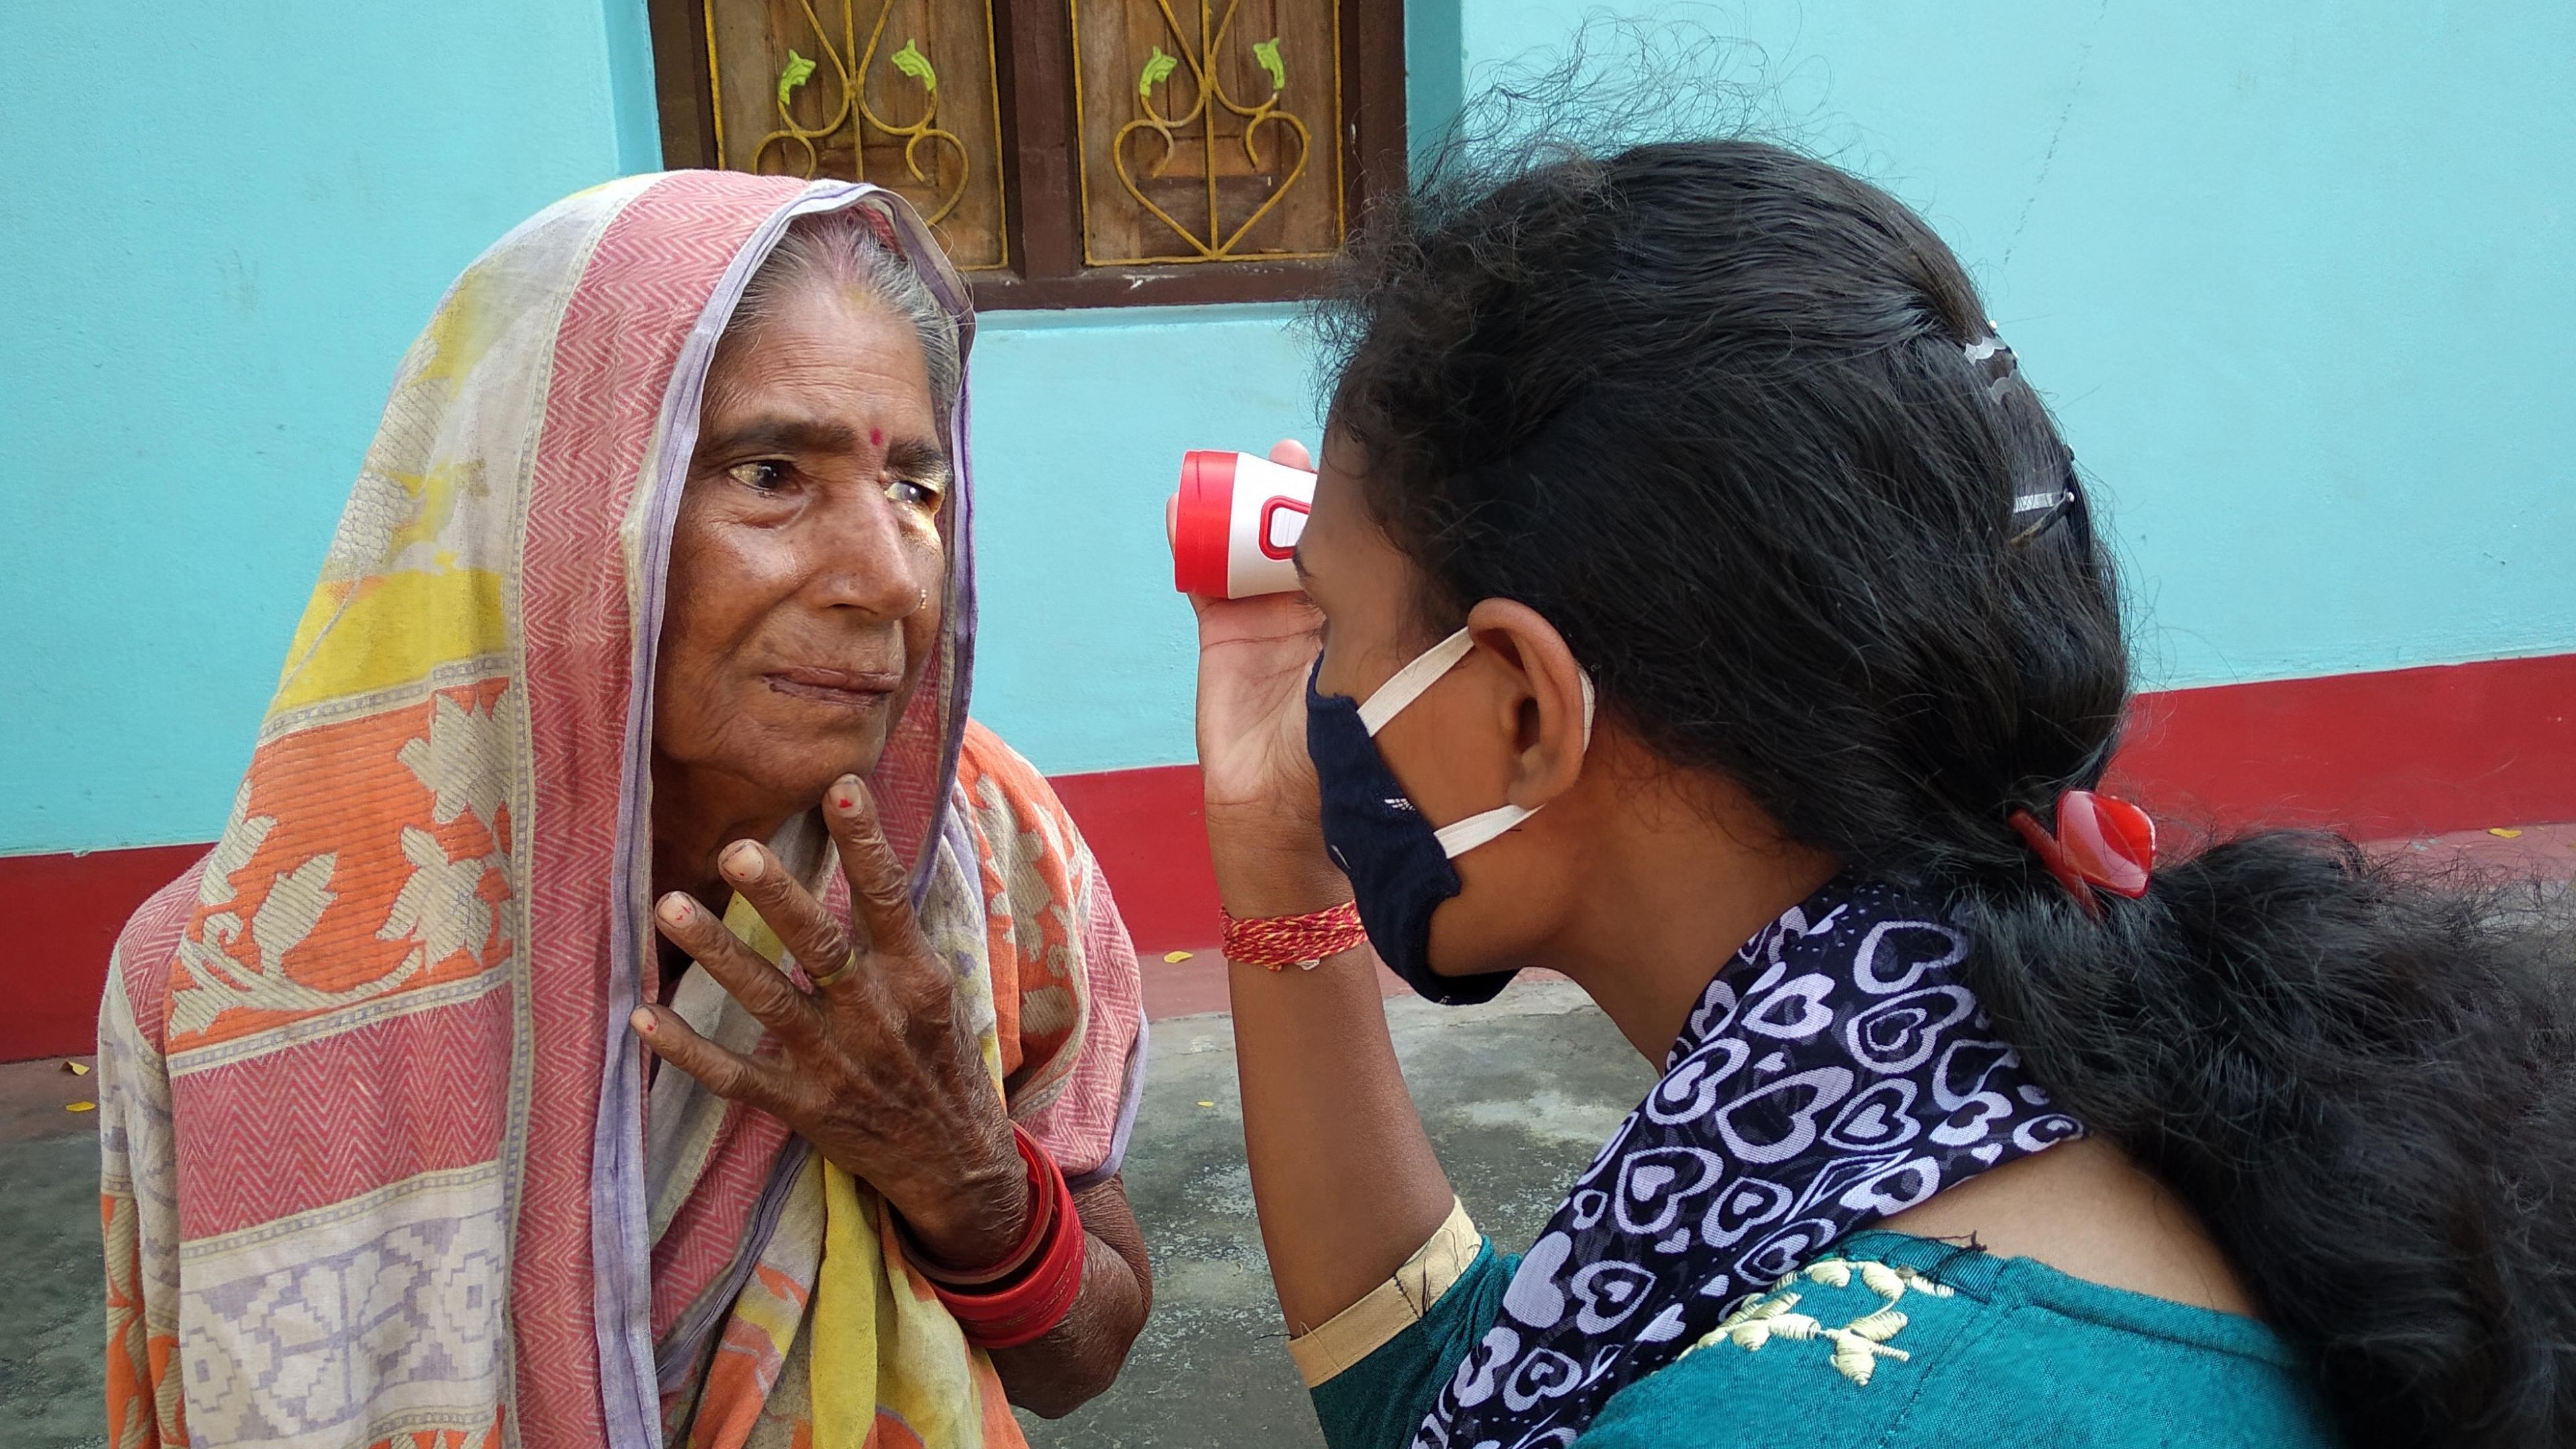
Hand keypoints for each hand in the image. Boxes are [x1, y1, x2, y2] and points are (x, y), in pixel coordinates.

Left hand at [631, 776, 1027, 1271]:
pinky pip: (736, 1076)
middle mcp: (877, 1015)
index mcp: (916, 978)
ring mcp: (836, 1063)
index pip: (889, 899)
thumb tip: (866, 852)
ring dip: (720, 954)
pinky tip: (644, 1018)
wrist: (953, 1161)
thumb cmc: (939, 1059)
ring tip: (671, 907)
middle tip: (736, 849)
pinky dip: (689, 1050)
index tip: (840, 788)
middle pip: (822, 946)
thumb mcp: (938, 991)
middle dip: (779, 898)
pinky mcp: (803, 1107)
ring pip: (770, 1002)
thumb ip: (898, 933)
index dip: (866, 843)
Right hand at [1188, 438, 1346, 917]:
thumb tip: (1441, 578)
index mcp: (1365, 620)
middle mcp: (1315, 614)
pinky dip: (1192, 544)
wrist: (1291, 810)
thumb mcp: (1384, 680)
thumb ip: (1394, 635)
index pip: (1358, 553)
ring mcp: (1265, 619)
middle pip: (1300, 538)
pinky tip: (1185, 510)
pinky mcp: (1222, 633)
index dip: (1350, 513)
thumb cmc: (1352, 752)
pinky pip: (1204, 579)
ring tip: (1245, 465)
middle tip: (1293, 454)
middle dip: (1294, 494)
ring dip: (1244, 507)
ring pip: (1251, 549)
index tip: (1356, 471)